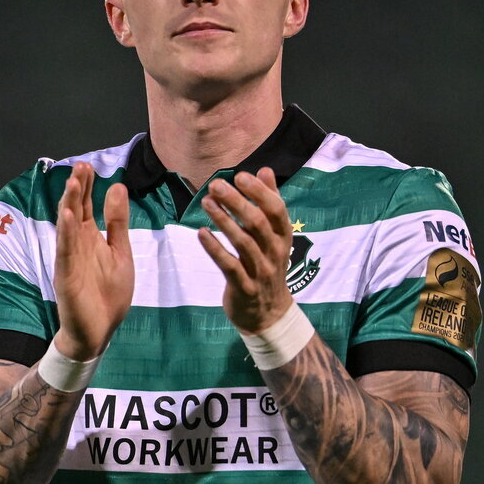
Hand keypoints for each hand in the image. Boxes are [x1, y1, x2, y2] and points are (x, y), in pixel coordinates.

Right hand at [53, 162, 133, 358]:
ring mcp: (69, 259)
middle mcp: (77, 245)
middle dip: (77, 188)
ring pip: (68, 227)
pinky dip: (66, 233)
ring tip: (72, 182)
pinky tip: (67, 215)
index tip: (88, 165)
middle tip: (80, 165)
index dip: (86, 186)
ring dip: (69, 204)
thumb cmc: (108, 294)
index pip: (85, 206)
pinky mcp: (66, 276)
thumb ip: (117, 223)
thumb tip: (118, 187)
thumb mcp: (120, 252)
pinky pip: (65, 251)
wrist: (99, 331)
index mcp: (90, 239)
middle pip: (75, 210)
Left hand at [198, 167, 293, 334]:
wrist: (268, 314)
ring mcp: (260, 271)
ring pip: (242, 242)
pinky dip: (214, 249)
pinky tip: (201, 233)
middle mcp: (274, 252)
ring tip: (206, 202)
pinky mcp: (244, 288)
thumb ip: (269, 202)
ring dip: (222, 221)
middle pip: (257, 223)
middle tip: (215, 185)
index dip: (259, 192)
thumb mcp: (274, 235)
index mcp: (283, 236)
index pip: (276, 210)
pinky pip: (229, 266)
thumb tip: (265, 170)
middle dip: (236, 202)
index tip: (240, 176)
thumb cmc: (267, 265)